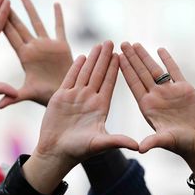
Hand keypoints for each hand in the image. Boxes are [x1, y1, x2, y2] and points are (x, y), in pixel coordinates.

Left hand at [0, 0, 72, 107]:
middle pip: (20, 26)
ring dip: (30, 9)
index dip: (3, 23)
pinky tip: (55, 4)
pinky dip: (58, 16)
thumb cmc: (46, 95)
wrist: (64, 94)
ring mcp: (47, 45)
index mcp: (24, 56)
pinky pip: (59, 28)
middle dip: (11, 13)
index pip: (11, 36)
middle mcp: (34, 48)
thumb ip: (13, 97)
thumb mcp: (28, 94)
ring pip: (37, 22)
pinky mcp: (61, 46)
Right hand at [22, 41, 138, 194]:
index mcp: (101, 107)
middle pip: (99, 74)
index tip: (122, 55)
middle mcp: (89, 99)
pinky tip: (82, 56)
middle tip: (111, 42)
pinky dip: (76, 67)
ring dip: (93, 59)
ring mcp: (75, 97)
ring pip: (86, 73)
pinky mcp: (61, 97)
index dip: (115, 69)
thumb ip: (118, 141)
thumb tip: (138, 146)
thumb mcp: (100, 144)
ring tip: (99, 45)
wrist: (55, 152)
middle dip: (105, 58)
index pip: (110, 83)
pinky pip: (70, 78)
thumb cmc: (78, 151)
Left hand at [119, 42, 194, 181]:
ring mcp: (169, 92)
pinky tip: (160, 49)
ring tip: (135, 44)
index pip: (134, 83)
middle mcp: (156, 96)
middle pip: (141, 73)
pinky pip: (174, 71)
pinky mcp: (185, 89)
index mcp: (147, 106)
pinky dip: (168, 60)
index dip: (125, 70)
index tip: (116, 57)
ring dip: (145, 57)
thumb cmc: (181, 144)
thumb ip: (153, 142)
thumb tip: (140, 149)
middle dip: (131, 58)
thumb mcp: (165, 141)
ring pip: (155, 70)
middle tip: (122, 43)